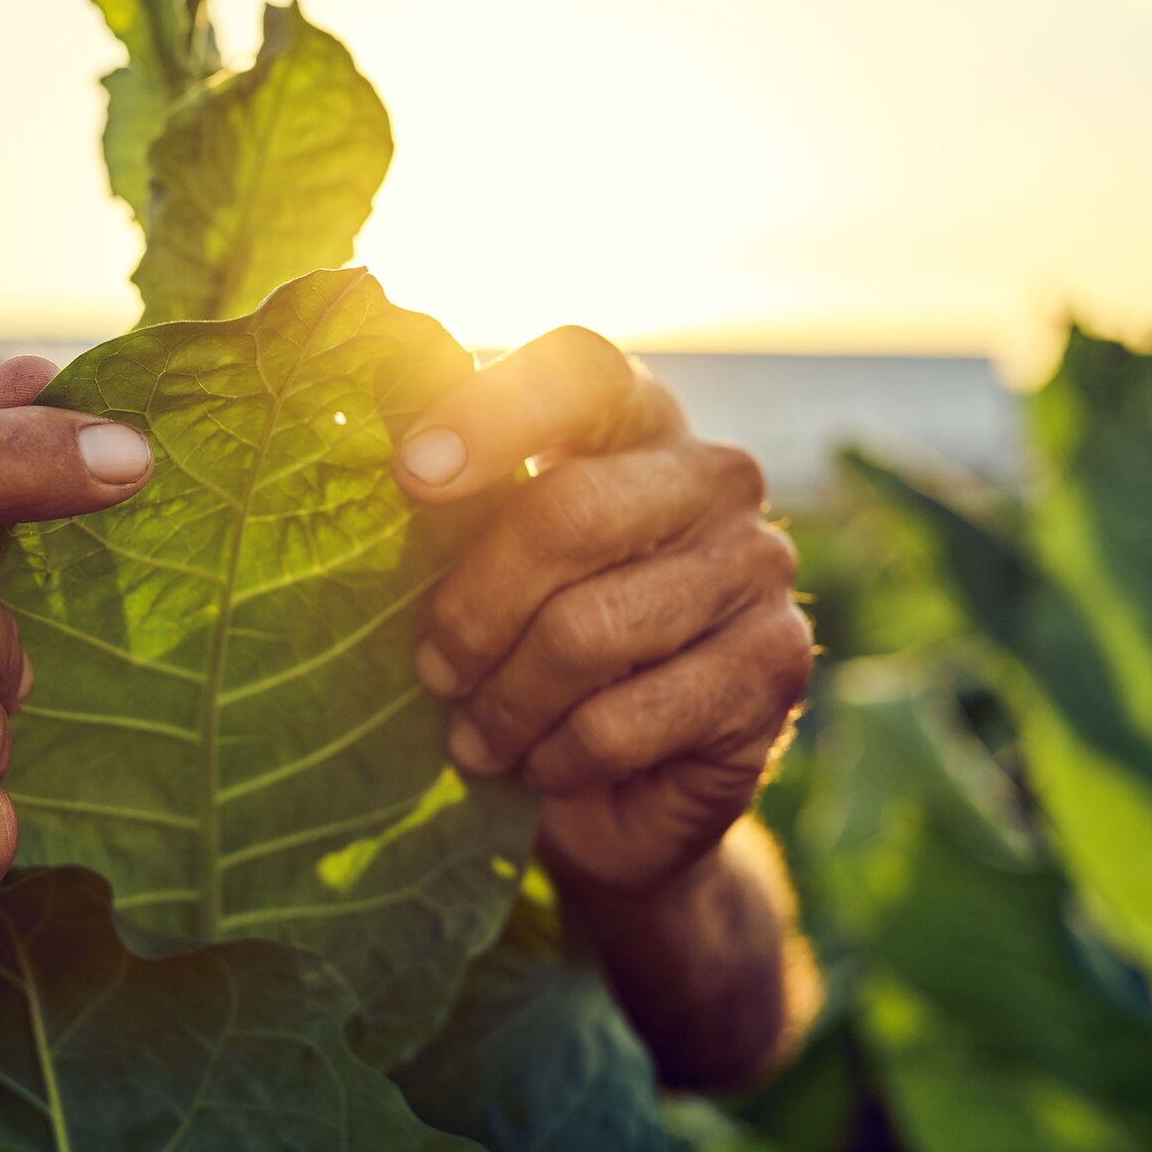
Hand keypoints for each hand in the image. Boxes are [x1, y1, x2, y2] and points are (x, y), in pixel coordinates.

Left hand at [393, 327, 812, 894]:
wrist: (629, 781)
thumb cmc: (531, 639)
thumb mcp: (485, 555)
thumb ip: (450, 498)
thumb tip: (375, 453)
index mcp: (634, 419)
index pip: (579, 370)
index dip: (491, 414)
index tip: (410, 478)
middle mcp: (713, 474)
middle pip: (568, 510)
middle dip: (473, 608)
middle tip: (430, 671)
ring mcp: (757, 567)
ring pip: (586, 632)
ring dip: (503, 703)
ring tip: (474, 739)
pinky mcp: (776, 667)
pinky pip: (621, 722)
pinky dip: (556, 758)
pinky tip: (543, 766)